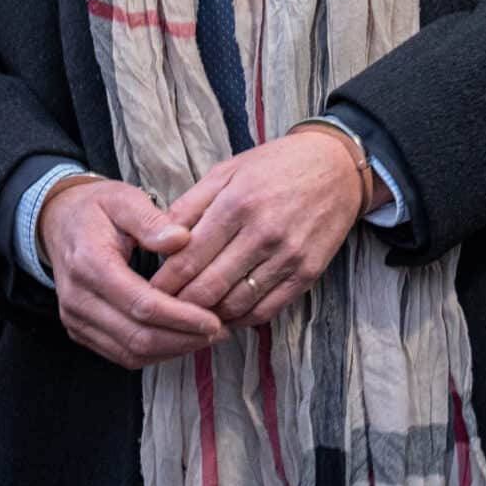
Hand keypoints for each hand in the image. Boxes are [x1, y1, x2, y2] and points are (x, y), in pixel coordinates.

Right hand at [39, 178, 225, 368]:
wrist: (58, 222)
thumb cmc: (96, 208)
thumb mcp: (123, 199)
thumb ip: (151, 219)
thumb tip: (181, 239)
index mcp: (89, 264)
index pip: (141, 305)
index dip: (181, 317)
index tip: (213, 319)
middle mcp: (78, 299)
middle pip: (137, 337)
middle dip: (183, 340)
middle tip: (219, 332)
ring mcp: (75, 319)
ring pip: (130, 354)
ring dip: (172, 351)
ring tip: (206, 337)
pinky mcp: (80, 331)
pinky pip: (121, 355)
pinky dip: (155, 353)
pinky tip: (181, 339)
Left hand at [149, 132, 364, 327]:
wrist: (336, 168)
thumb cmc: (275, 166)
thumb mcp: (228, 171)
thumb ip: (191, 204)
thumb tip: (159, 238)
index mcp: (236, 203)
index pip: (188, 258)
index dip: (164, 281)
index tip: (149, 292)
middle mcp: (262, 232)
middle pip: (209, 287)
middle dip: (180, 304)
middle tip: (164, 311)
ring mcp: (287, 256)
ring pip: (236, 304)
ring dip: (210, 316)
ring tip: (192, 316)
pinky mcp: (307, 274)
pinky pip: (267, 311)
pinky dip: (242, 319)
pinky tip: (227, 316)